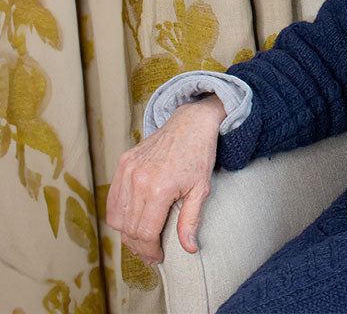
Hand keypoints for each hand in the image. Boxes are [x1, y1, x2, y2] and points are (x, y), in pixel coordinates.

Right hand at [106, 95, 225, 263]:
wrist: (190, 123)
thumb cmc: (199, 155)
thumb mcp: (201, 190)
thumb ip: (190, 221)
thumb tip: (188, 249)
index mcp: (159, 189)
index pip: (145, 233)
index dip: (150, 250)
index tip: (158, 257)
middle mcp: (138, 180)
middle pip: (128, 229)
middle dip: (139, 246)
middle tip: (151, 252)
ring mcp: (127, 171)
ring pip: (116, 217)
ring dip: (127, 232)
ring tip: (142, 238)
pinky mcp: (123, 163)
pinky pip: (113, 198)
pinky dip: (119, 213)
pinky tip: (133, 219)